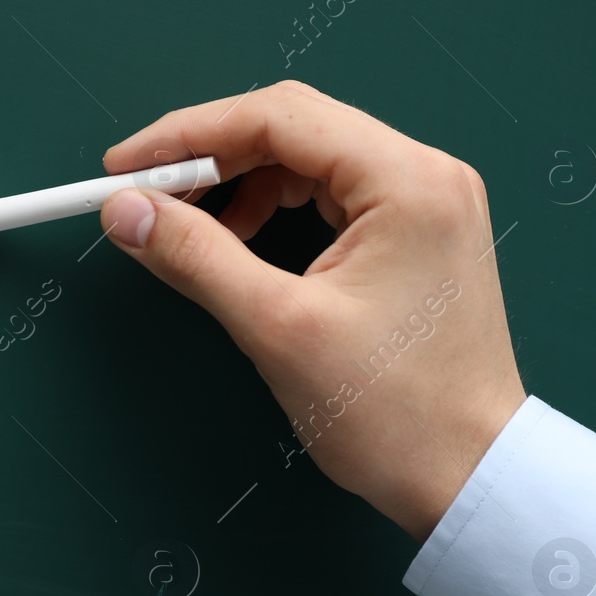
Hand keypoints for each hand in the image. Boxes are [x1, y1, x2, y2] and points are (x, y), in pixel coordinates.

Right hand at [99, 80, 525, 541]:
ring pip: (309, 160)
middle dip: (209, 155)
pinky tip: (238, 239)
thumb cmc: (394, 414)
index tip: (124, 166)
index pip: (278, 117)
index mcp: (406, 181)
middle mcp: (425, 175)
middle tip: (143, 190)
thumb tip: (126, 211)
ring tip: (185, 224)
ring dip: (239, 182)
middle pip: (294, 127)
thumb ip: (195, 256)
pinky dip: (274, 207)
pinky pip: (331, 194)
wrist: (470, 477)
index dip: (188, 135)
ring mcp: (427, 203)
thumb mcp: (277, 328)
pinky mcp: (418, 235)